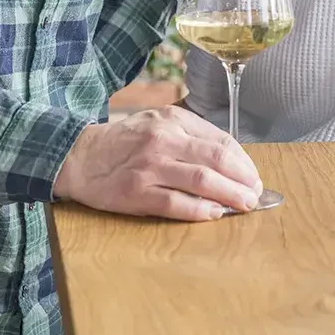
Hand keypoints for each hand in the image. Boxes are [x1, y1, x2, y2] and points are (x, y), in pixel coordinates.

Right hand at [55, 106, 262, 220]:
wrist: (79, 156)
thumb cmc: (124, 143)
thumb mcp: (157, 123)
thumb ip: (190, 136)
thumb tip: (230, 161)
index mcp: (173, 119)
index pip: (221, 141)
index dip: (244, 162)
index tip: (254, 178)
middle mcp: (163, 139)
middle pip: (217, 160)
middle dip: (243, 180)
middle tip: (255, 195)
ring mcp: (150, 166)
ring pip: (202, 180)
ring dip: (230, 196)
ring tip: (244, 206)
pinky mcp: (136, 192)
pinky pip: (176, 203)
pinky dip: (200, 210)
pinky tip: (214, 214)